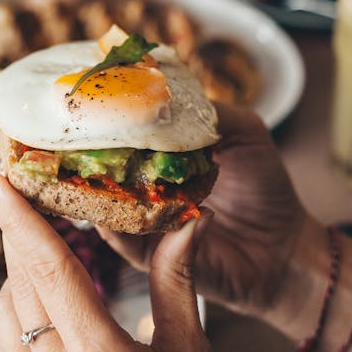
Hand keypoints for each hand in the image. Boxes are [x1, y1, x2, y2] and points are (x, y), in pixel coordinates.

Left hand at [0, 173, 220, 351]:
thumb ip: (176, 284)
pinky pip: (0, 343)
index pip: (51, 270)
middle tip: (17, 192)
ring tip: (47, 255)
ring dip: (17, 273)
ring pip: (3, 311)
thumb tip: (188, 222)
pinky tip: (42, 307)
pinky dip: (13, 311)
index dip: (18, 219)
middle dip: (17, 231)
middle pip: (21, 281)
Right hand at [98, 103, 311, 319]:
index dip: (101, 123)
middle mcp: (147, 188)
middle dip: (82, 158)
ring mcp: (145, 223)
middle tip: (66, 143)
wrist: (284, 247)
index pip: (122, 137)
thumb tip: (163, 95)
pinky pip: (124, 242)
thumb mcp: (244, 132)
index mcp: (161, 157)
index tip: (81, 106)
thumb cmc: (266, 188)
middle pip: (101, 172)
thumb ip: (208, 112)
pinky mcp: (151, 257)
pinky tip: (123, 209)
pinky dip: (118, 227)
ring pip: (103, 207)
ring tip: (89, 173)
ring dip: (94, 192)